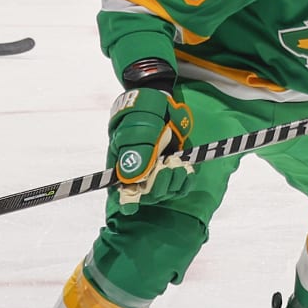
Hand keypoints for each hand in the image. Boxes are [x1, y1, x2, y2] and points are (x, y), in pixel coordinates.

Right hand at [108, 87, 193, 213]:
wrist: (159, 105)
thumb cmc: (139, 118)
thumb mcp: (135, 132)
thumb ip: (134, 154)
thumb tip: (132, 179)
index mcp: (121, 170)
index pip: (122, 196)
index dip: (129, 202)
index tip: (136, 201)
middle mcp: (139, 178)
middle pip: (149, 197)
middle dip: (160, 185)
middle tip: (166, 165)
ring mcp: (157, 176)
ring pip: (167, 193)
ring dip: (175, 181)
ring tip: (175, 162)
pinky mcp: (174, 173)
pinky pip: (181, 187)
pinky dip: (186, 181)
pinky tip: (187, 169)